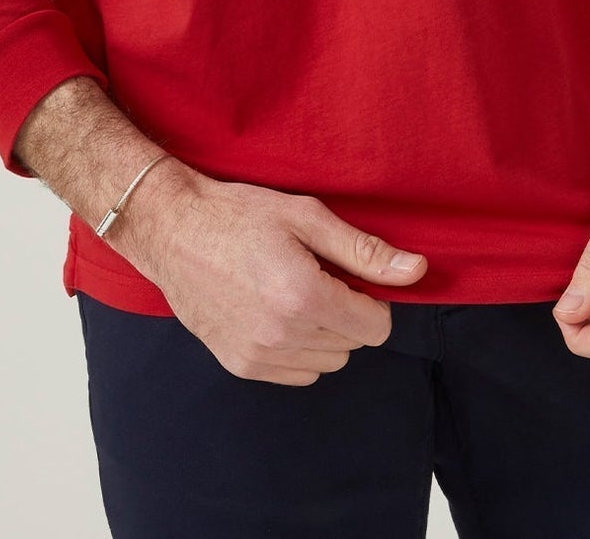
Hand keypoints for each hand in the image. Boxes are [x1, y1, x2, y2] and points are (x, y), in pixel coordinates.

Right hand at [111, 166, 428, 384]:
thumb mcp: (306, 217)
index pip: (376, 328)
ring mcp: (258, 356)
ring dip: (324, 333)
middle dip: (347, 313)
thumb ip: (364, 251)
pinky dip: (298, 349)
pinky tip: (276, 311)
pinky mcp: (240, 365)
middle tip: (317, 275)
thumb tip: (417, 272)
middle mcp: (283, 335)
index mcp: (304, 297)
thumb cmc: (239, 215)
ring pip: (327, 362)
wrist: (173, 230)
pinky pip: (296, 373)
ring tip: (294, 291)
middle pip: (352, 345)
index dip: (373, 301)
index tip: (350, 276)